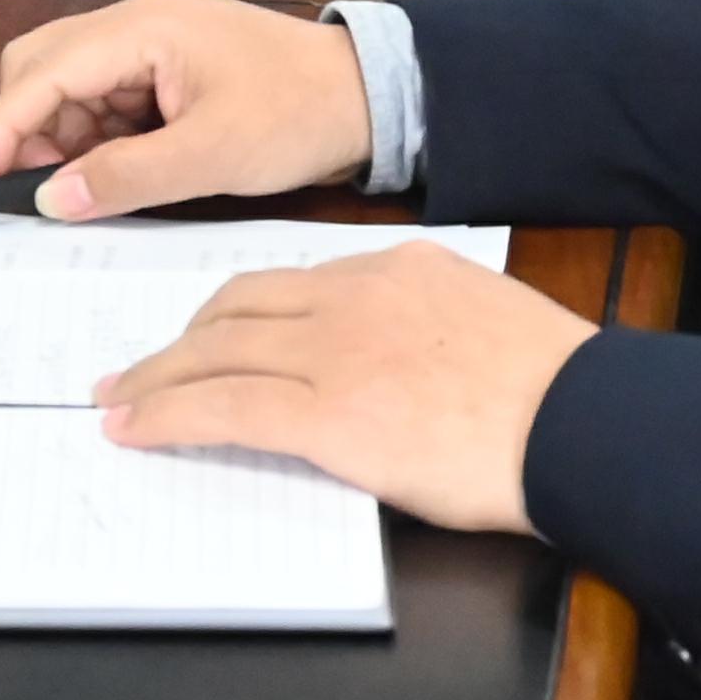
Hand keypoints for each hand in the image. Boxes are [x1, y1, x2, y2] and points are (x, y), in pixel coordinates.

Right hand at [0, 0, 377, 218]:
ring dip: (62, 136)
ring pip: (71, 82)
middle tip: (34, 191)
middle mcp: (140, 20)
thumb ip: (125, 178)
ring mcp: (154, 38)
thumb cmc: (299, 116)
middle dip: (27, 128)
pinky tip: (110, 171)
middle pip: (43, 65)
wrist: (370, 96)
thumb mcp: (211, 158)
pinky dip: (95, 134)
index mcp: (146, 27)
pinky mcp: (168, 62)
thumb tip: (50, 198)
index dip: (3, 128)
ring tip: (80, 189)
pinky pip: (106, 94)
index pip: (44, 71)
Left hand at [97, 245, 592, 535]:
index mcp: (396, 269)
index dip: (232, 312)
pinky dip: (167, 416)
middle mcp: (355, 297)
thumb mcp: (483, 324)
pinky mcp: (328, 415)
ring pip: (215, 353)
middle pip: (236, 308)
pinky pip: (223, 409)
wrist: (582, 422)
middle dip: (180, 340)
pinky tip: (136, 430)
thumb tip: (390, 364)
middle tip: (139, 367)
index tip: (206, 334)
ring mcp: (337, 353)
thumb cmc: (554, 392)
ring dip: (156, 379)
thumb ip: (424, 327)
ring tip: (119, 400)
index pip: (288, 282)